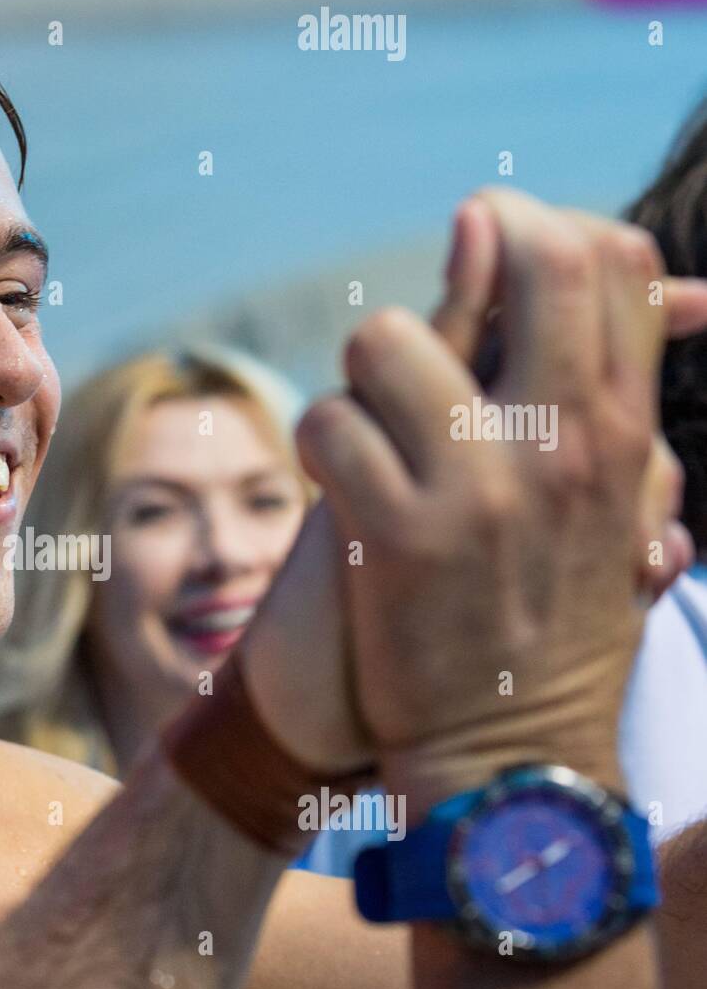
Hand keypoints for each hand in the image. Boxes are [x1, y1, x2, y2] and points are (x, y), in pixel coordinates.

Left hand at [294, 189, 706, 811]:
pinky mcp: (395, 537)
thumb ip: (613, 409)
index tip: (495, 248)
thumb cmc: (548, 629)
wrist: (505, 756)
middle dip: (471, 245)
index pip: (613, 261)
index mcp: (624, 436)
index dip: (543, 231)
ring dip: (365, 370)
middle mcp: (564, 446)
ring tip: (374, 420)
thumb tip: (672, 300)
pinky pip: (328, 423)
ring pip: (390, 339)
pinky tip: (335, 479)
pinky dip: (318, 441)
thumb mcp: (613, 516)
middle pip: (532, 257)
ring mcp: (479, 488)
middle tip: (430, 301)